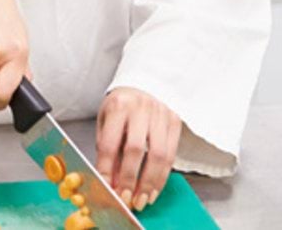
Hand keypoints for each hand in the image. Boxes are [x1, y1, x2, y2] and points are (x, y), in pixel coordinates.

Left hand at [96, 87, 181, 211]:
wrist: (144, 83)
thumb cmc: (121, 105)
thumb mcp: (106, 120)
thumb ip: (107, 149)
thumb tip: (111, 182)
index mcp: (118, 106)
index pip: (110, 142)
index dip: (107, 169)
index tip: (106, 187)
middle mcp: (140, 109)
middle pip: (136, 150)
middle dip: (130, 179)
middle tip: (126, 199)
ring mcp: (161, 114)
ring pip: (158, 155)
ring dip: (149, 183)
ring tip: (142, 200)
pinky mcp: (175, 122)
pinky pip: (171, 155)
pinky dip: (162, 176)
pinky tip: (154, 189)